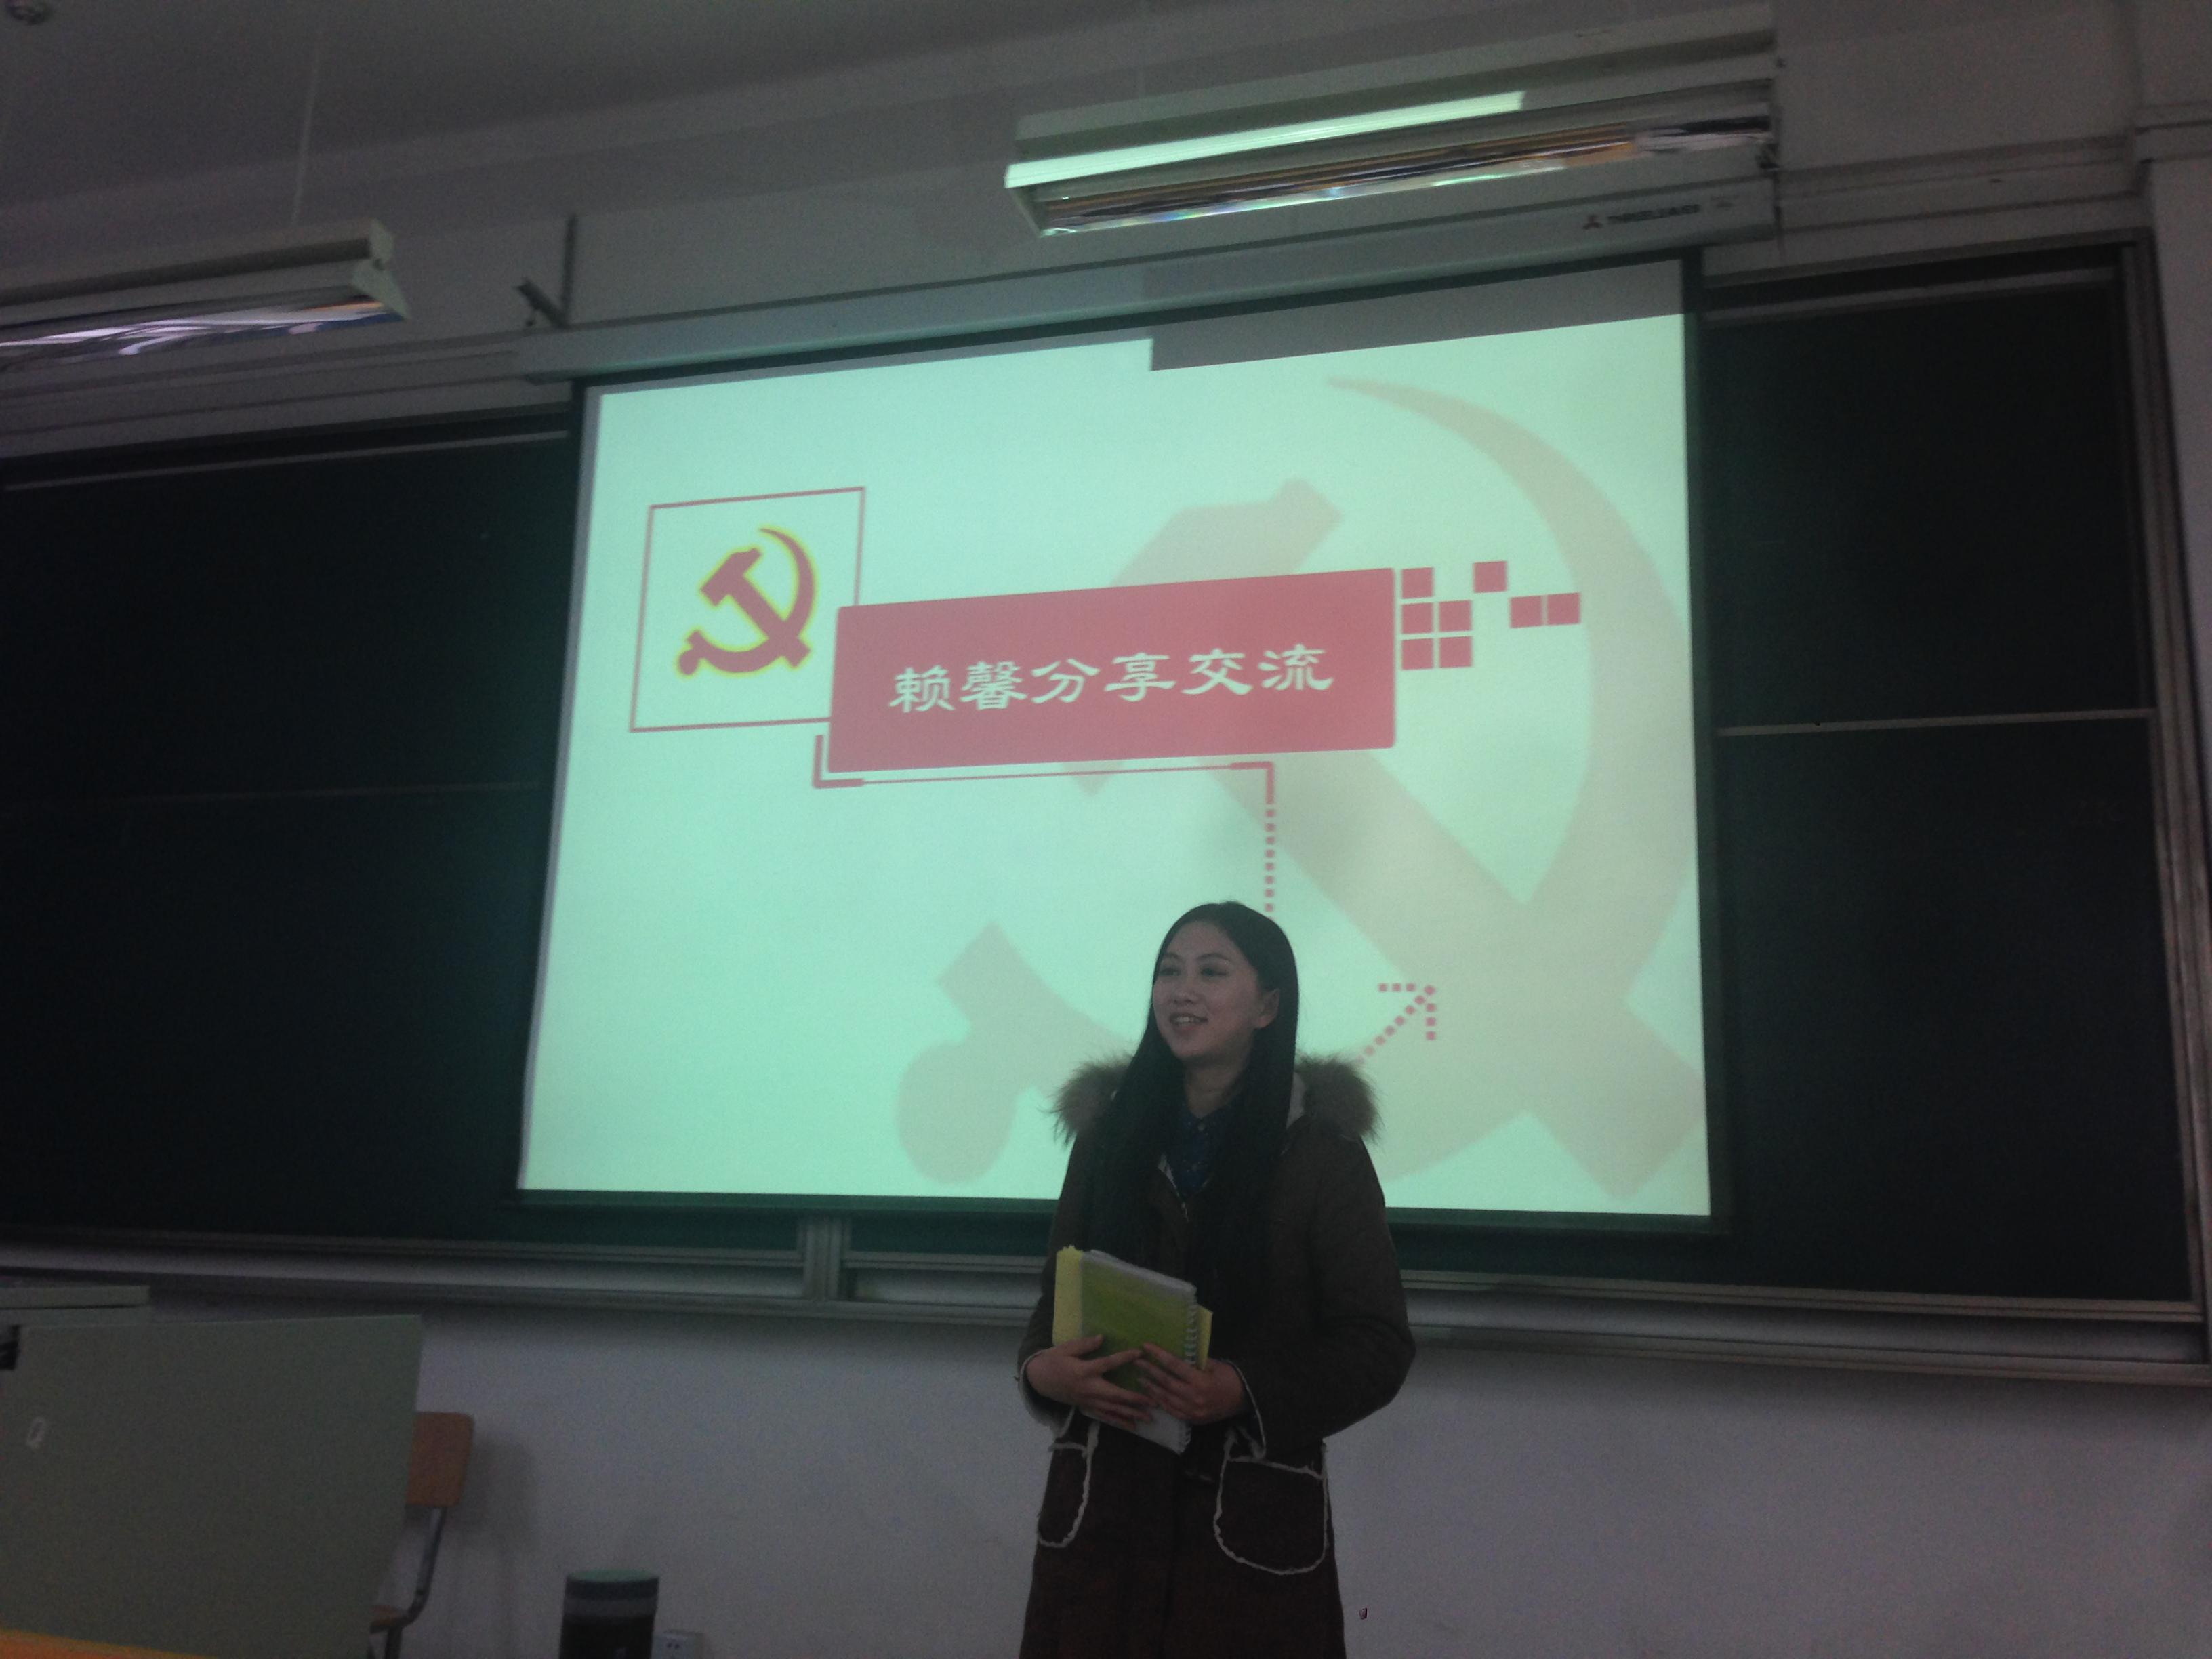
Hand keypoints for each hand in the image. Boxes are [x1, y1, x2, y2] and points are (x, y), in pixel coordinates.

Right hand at [1023, 1335, 1151, 1429]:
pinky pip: (1104, 1415)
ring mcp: (1087, 1400)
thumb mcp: (1066, 1348)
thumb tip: (1102, 1338)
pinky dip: (1118, 1421)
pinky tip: (1132, 1426)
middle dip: (1134, 1399)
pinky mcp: (1085, 1406)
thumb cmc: (1053, 1360)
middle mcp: (1087, 1388)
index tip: (1139, 1353)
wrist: (1037, 1379)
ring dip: (1131, 1414)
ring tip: (1148, 1419)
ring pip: (1112, 1409)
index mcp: (1083, 1370)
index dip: (1123, 1358)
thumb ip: (1085, 1344)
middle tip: (1153, 1402)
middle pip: (1115, 1395)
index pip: (1107, 1364)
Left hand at [1135, 1343, 1246, 1425]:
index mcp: (1200, 1381)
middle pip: (1166, 1382)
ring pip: (1166, 1398)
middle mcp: (1194, 1398)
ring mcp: (1192, 1411)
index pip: (1174, 1365)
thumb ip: (1195, 1361)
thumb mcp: (1214, 1364)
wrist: (1245, 1399)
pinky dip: (1161, 1401)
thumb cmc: (1230, 1377)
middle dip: (1150, 1371)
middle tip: (1137, 1361)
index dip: (1159, 1355)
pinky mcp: (1192, 1420)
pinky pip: (1172, 1410)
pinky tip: (1153, 1394)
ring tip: (1140, 1378)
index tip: (1146, 1346)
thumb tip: (1174, 1355)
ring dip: (1151, 1387)